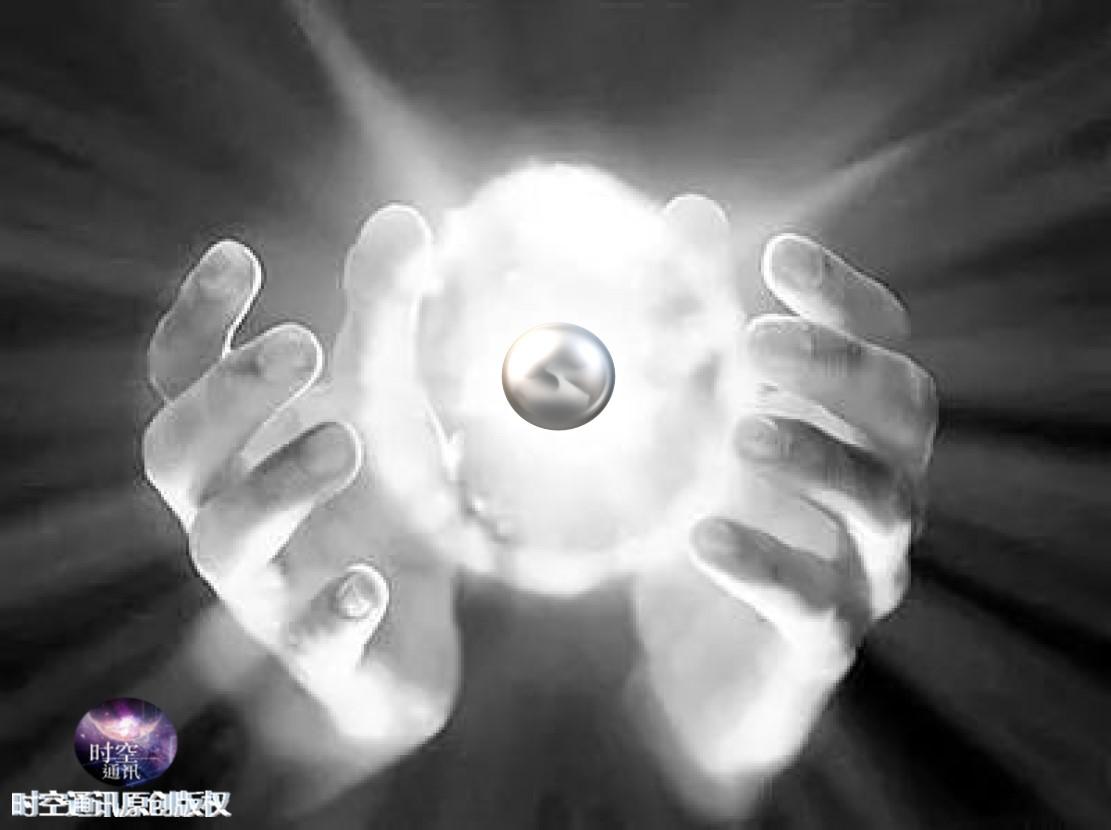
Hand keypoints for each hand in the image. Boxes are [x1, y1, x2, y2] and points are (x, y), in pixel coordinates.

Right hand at [143, 207, 460, 763]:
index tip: (238, 258)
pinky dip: (331, 613)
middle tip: (301, 343)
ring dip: (276, 488)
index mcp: (237, 445)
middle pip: (177, 456)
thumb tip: (402, 218)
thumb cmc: (378, 500)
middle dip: (226, 398)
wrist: (411, 630)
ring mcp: (269, 588)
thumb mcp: (386, 405)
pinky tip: (372, 582)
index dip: (195, 322)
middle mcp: (230, 511)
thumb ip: (385, 323)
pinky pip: (307, 644)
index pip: (179, 379)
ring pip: (226, 546)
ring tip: (345, 440)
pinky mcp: (322, 655)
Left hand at [631, 200, 937, 812]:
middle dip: (838, 367)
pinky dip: (763, 562)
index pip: (880, 344)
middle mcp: (879, 486)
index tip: (777, 258)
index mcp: (852, 426)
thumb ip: (695, 324)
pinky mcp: (826, 640)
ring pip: (883, 501)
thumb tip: (688, 210)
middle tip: (756, 341)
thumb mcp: (690, 422)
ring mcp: (864, 566)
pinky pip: (816, 603)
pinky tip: (701, 534)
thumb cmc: (701, 522)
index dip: (843, 297)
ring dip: (819, 455)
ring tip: (741, 429)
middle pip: (902, 410)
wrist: (687, 672)